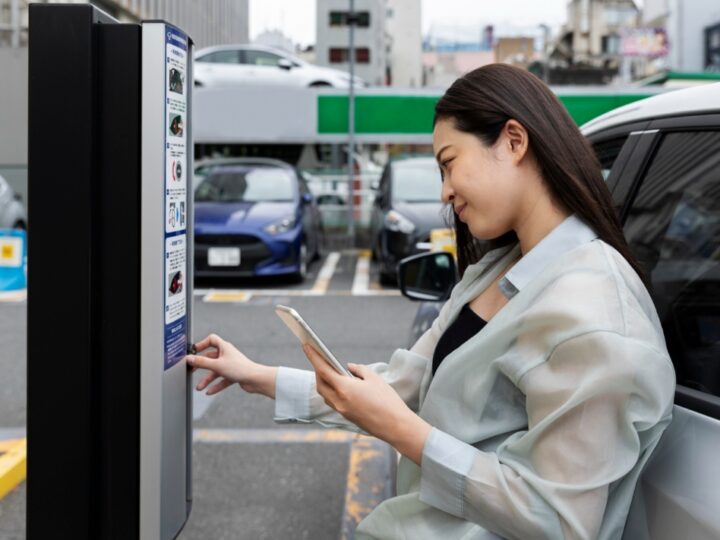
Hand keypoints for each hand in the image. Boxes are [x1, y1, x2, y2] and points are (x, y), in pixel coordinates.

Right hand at [185, 334, 276, 397]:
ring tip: (199, 387)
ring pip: (215, 371)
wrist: (256, 379)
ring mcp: (231, 365)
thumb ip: (201, 363)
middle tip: (191, 370)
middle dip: (201, 364)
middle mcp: (227, 355)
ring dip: (207, 379)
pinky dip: (215, 385)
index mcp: (224, 347)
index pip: (211, 340)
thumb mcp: (217, 365)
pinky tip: (209, 392)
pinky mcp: (234, 375)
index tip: (193, 351)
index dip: (202, 344)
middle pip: (211, 357)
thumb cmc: (240, 368)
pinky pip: (222, 380)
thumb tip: (189, 359)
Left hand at [303, 344, 431, 463]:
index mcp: (344, 389)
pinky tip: (340, 385)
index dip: (314, 357)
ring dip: (324, 382)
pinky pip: (333, 401)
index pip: (323, 370)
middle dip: (318, 370)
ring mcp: (342, 410)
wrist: (395, 426)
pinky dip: (332, 391)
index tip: (306, 346)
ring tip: (329, 371)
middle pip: (320, 383)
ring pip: (326, 394)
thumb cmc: (387, 401)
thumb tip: (349, 368)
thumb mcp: (374, 379)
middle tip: (320, 358)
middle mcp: (339, 401)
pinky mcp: (347, 416)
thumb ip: (359, 370)